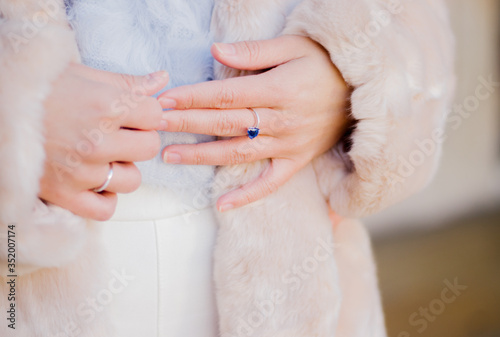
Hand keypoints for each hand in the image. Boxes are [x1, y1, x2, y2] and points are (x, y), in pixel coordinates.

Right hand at [40, 63, 168, 219]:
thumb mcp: (83, 75)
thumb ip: (127, 82)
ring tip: (102, 157)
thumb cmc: (39, 90)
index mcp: (104, 106)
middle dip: (138, 139)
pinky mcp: (65, 194)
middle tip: (118, 134)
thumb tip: (162, 80)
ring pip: (132, 180)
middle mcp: (97, 141)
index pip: (155, 115)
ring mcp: (82, 171)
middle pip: (149, 147)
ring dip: (123, 170)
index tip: (133, 113)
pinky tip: (95, 182)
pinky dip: (105, 198)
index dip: (147, 113)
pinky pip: (106, 209)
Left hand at [158, 35, 348, 210]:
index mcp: (278, 90)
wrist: (362, 90)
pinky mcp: (297, 161)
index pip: (225, 95)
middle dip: (188, 124)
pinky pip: (271, 183)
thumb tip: (215, 51)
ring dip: (203, 157)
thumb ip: (254, 52)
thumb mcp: (293, 46)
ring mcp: (289, 144)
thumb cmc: (325, 64)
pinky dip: (247, 196)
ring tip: (172, 157)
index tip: (165, 100)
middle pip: (225, 124)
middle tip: (155, 126)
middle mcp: (281, 120)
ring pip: (239, 153)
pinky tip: (222, 205)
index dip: (193, 98)